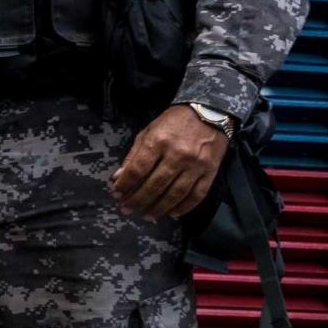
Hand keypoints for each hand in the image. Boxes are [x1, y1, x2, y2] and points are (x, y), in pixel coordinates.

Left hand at [111, 104, 229, 220]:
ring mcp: (196, 164)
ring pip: (175, 193)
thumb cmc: (173, 122)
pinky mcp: (210, 171)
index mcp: (158, 142)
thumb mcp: (148, 132)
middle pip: (155, 185)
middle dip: (138, 200)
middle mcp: (177, 155)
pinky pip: (197, 194)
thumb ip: (134, 156)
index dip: (125, 184)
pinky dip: (184, 207)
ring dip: (159, 208)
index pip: (138, 169)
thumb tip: (118, 178)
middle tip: (127, 209)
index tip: (116, 194)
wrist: (209, 112)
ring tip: (147, 215)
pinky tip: (172, 213)